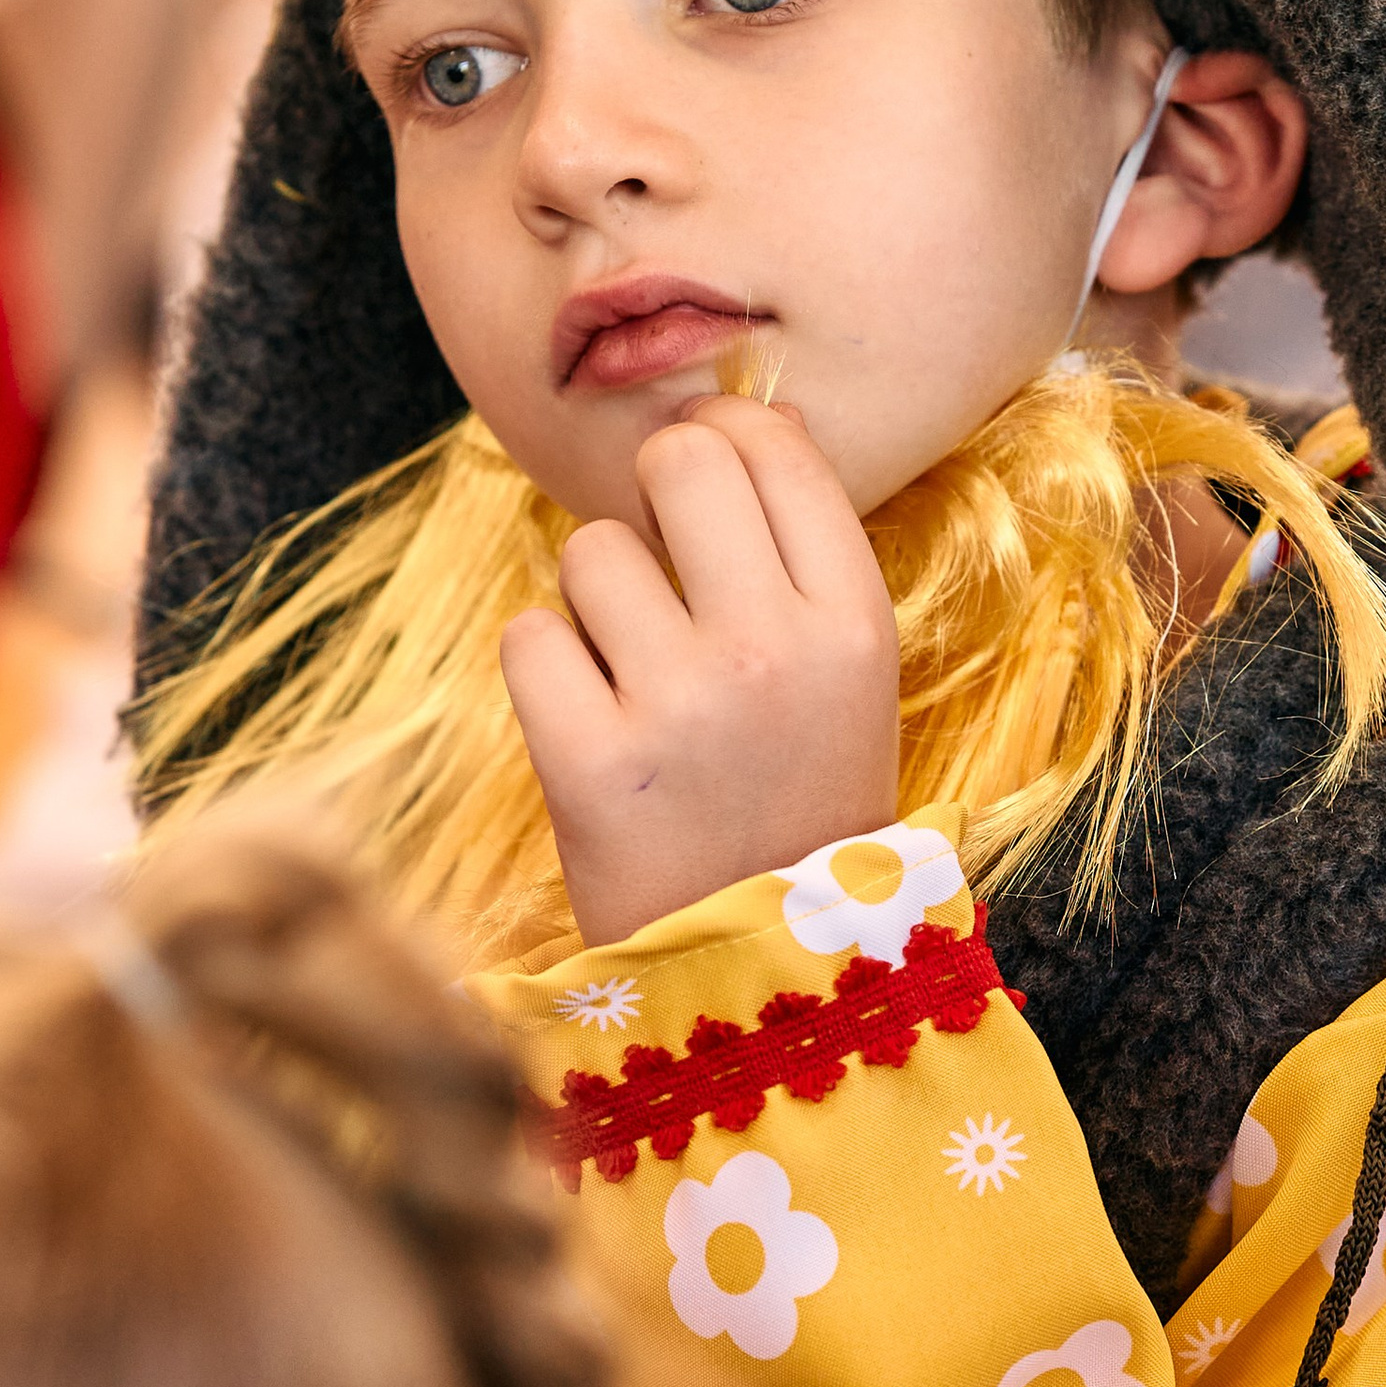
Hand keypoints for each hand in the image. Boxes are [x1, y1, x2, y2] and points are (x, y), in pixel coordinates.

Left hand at [501, 396, 901, 947]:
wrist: (762, 973)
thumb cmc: (797, 804)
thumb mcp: (848, 678)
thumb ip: (802, 555)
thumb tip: (743, 413)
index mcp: (856, 622)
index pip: (776, 444)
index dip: (726, 436)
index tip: (709, 474)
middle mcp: (775, 649)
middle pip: (681, 459)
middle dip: (655, 492)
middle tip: (660, 564)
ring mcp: (681, 704)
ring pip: (591, 550)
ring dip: (596, 601)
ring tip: (633, 677)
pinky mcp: (590, 762)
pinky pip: (528, 635)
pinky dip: (545, 672)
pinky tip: (588, 722)